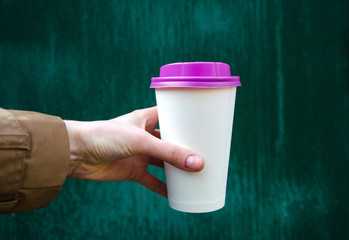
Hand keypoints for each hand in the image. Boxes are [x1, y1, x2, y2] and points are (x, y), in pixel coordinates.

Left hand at [64, 107, 203, 197]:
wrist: (76, 154)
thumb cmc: (104, 136)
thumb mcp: (141, 141)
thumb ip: (168, 152)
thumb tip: (198, 164)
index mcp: (146, 119)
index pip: (171, 115)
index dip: (186, 118)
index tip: (204, 124)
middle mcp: (144, 135)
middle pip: (171, 141)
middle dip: (186, 147)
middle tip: (206, 152)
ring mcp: (139, 154)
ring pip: (163, 161)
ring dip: (176, 168)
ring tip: (196, 173)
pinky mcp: (133, 170)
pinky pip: (152, 180)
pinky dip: (163, 187)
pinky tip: (175, 194)